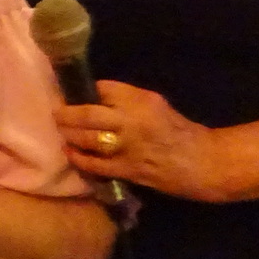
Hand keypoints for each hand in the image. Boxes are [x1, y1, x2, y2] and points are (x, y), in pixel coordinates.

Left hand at [58, 81, 225, 201]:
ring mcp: (127, 147)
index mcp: (141, 100)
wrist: (202, 162)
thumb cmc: (179, 130)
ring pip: (87, 138)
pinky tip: (71, 152)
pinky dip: (79, 158)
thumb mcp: (156, 104)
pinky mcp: (127, 169)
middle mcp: (131, 120)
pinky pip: (95, 164)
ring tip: (61, 131)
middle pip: (87, 113)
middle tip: (56, 113)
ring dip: (69, 135)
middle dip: (66, 113)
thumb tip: (96, 97)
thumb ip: (128, 100)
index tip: (71, 92)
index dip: (83, 90)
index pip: (103, 89)